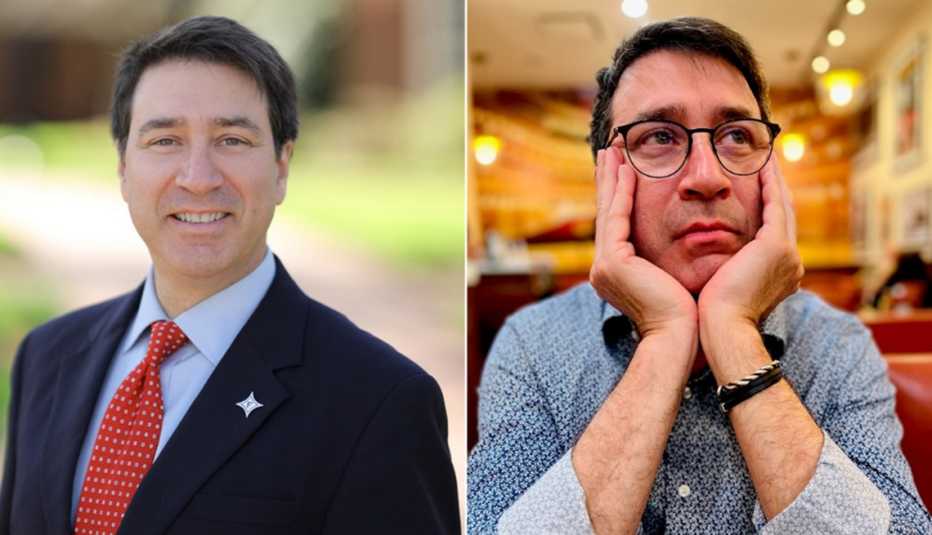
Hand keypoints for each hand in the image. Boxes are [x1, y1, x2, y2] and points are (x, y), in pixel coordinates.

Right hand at [589, 147, 697, 337]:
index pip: (617, 226)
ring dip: (611, 179)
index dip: (618, 196)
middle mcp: (604, 269)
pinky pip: (617, 219)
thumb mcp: (674, 278)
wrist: (683, 337)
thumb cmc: (688, 314)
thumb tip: (687, 239)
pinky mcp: (612, 263)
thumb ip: (668, 259)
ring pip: (608, 212)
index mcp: (617, 273)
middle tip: (610, 151)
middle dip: (608, 181)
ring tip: (613, 151)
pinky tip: (626, 170)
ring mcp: (603, 267)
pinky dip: (621, 193)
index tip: (623, 169)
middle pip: (606, 214)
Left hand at [697, 157, 803, 325]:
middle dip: (776, 189)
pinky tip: (763, 163)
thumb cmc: (713, 317)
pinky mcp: (775, 247)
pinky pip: (774, 204)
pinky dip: (769, 183)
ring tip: (767, 157)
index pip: (775, 232)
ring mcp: (787, 254)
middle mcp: (790, 262)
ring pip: (782, 205)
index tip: (760, 187)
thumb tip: (716, 268)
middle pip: (784, 215)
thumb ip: (728, 274)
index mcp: (780, 273)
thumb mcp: (725, 290)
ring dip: (775, 180)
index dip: (770, 208)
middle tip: (768, 163)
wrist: (722, 329)